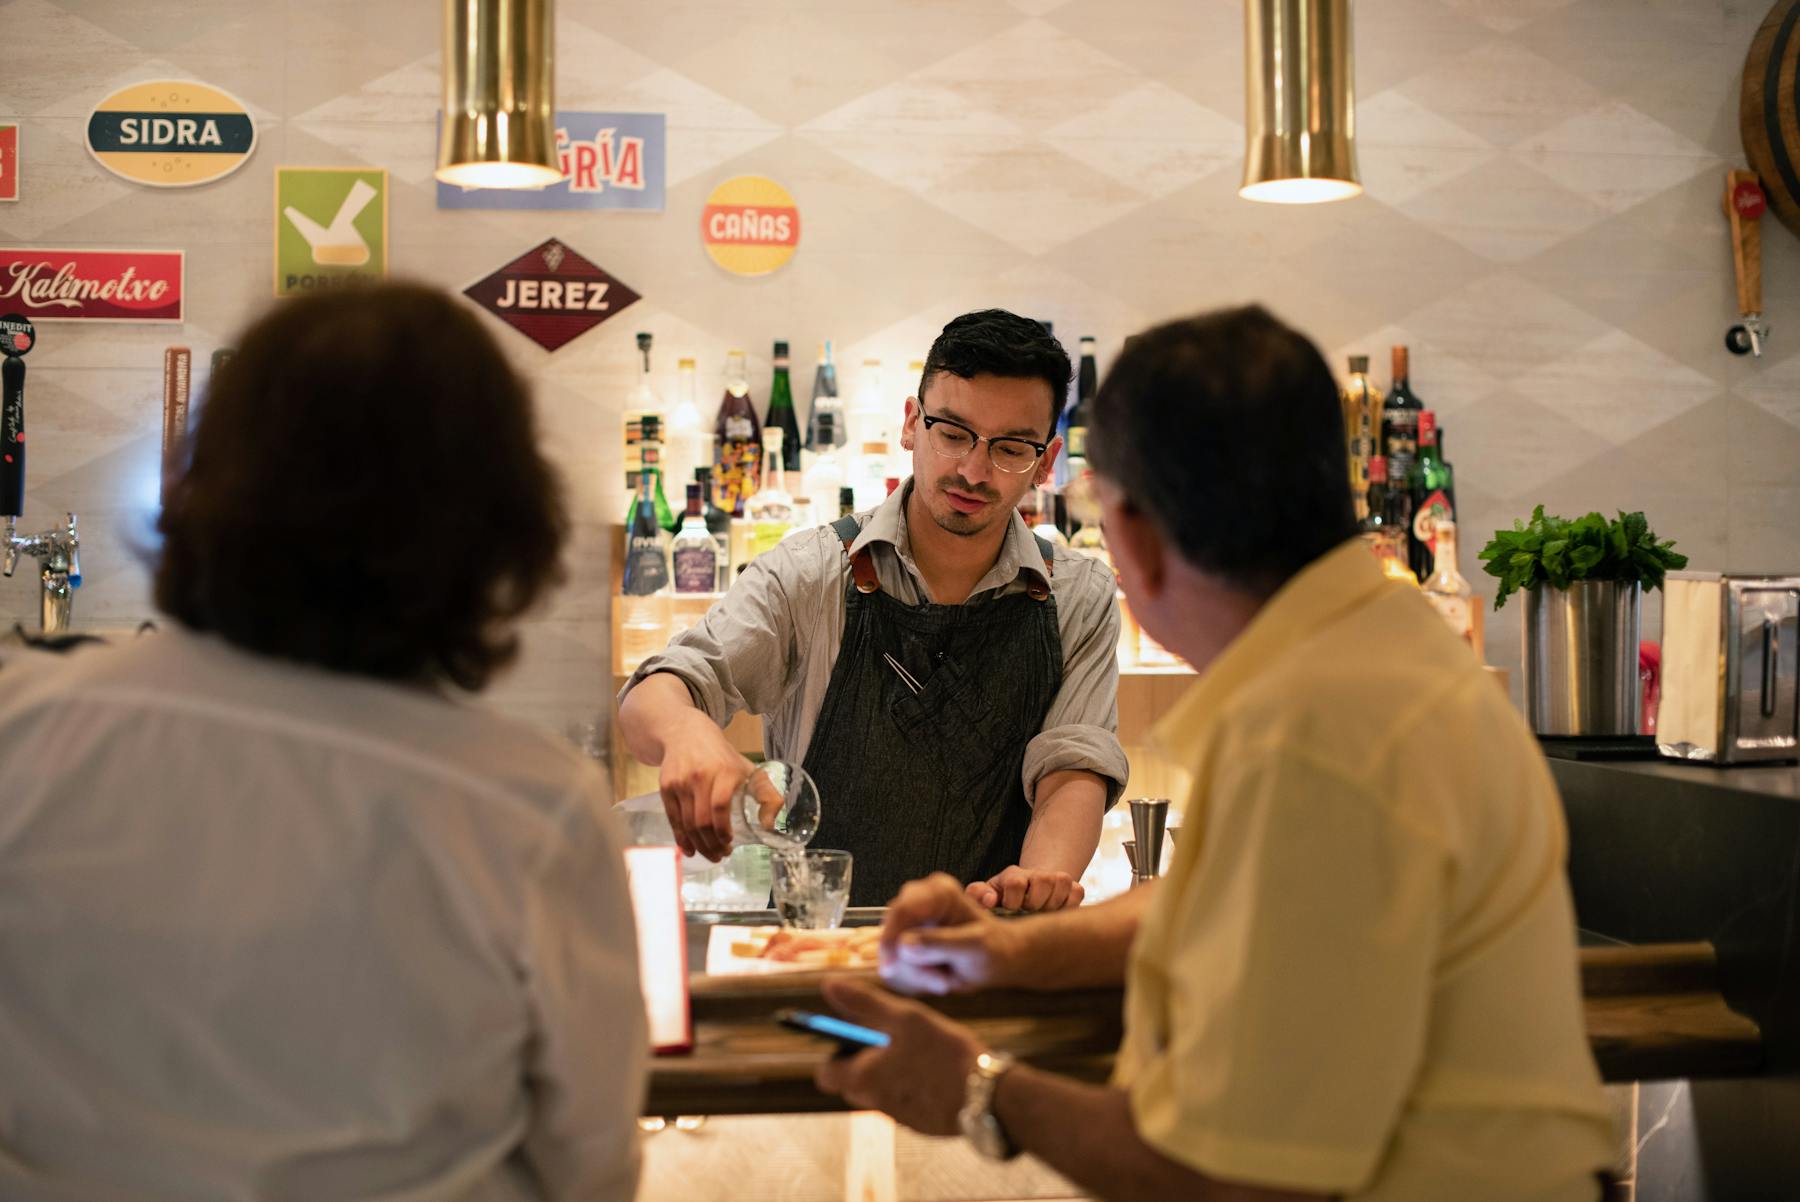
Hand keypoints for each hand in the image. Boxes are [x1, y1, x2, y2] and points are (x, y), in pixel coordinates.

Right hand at [656, 711, 753, 860]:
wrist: (686, 733)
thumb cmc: (722, 757)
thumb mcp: (748, 768)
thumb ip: (767, 795)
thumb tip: (770, 825)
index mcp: (724, 771)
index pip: (720, 806)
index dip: (723, 829)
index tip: (730, 843)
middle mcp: (700, 776)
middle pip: (702, 820)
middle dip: (712, 844)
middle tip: (720, 856)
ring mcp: (680, 782)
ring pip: (687, 823)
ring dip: (698, 845)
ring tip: (709, 855)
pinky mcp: (666, 787)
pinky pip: (673, 818)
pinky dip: (681, 838)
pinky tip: (689, 849)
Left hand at [813, 977, 985, 1136]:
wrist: (985, 1096)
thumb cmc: (943, 1052)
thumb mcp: (905, 1017)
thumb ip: (865, 1002)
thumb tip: (829, 984)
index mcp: (863, 1078)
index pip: (825, 1074)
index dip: (834, 1052)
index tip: (854, 1035)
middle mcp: (875, 1103)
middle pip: (853, 1082)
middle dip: (865, 1061)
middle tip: (892, 1038)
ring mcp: (899, 1117)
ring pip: (880, 1090)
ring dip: (890, 1072)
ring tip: (919, 1051)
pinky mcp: (921, 1124)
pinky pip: (905, 1101)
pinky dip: (912, 1086)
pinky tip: (935, 1070)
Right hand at [880, 873, 1026, 994]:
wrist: (997, 958)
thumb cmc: (992, 948)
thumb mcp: (973, 948)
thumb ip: (940, 944)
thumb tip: (904, 945)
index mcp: (939, 891)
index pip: (903, 909)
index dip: (891, 937)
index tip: (891, 967)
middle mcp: (920, 897)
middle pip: (892, 931)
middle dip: (912, 964)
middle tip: (942, 982)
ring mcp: (911, 917)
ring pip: (892, 950)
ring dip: (917, 973)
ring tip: (946, 979)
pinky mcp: (906, 935)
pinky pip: (896, 960)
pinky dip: (915, 976)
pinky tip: (938, 977)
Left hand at [968, 866, 1084, 912]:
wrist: (1029, 897)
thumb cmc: (1003, 902)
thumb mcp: (987, 898)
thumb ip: (978, 896)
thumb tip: (988, 900)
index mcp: (1012, 876)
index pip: (1016, 881)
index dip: (1014, 900)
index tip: (1012, 910)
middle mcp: (1035, 874)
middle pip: (1043, 879)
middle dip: (1036, 903)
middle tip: (1030, 912)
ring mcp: (1056, 879)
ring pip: (1062, 881)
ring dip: (1053, 904)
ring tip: (1043, 914)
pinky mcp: (1073, 888)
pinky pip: (1077, 892)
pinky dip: (1070, 905)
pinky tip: (1057, 913)